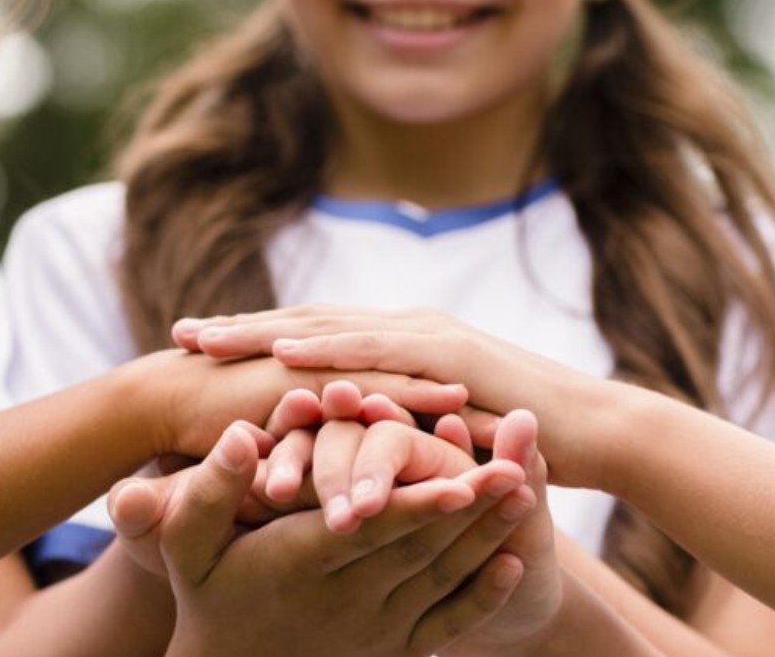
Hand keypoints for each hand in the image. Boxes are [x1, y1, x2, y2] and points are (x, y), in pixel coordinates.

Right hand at [109, 419, 541, 655]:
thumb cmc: (206, 590)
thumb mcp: (188, 543)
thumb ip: (213, 490)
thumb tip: (237, 434)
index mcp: (303, 562)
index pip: (372, 530)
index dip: (419, 504)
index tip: (462, 477)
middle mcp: (347, 600)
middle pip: (421, 551)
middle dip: (472, 511)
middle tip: (519, 469)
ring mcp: (375, 629)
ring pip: (441, 581)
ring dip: (486, 540)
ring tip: (530, 494)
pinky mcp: (393, 648)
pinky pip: (444, 625)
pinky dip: (481, 599)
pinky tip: (512, 566)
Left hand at [172, 306, 610, 486]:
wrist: (592, 431)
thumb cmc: (516, 445)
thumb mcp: (440, 436)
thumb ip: (397, 430)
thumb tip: (354, 448)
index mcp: (399, 347)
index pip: (315, 340)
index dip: (256, 342)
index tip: (200, 350)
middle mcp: (405, 330)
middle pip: (308, 324)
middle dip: (244, 328)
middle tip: (182, 333)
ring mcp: (425, 335)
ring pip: (330, 328)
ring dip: (265, 332)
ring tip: (208, 339)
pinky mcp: (447, 352)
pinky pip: (376, 349)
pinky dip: (328, 347)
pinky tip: (284, 353)